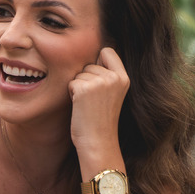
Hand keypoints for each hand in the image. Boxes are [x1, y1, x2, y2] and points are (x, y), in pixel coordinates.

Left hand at [68, 45, 129, 162]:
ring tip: (88, 104)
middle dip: (87, 79)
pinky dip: (71, 93)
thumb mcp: (113, 93)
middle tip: (93, 101)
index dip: (98, 62)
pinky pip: (71, 82)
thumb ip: (107, 74)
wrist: (98, 142)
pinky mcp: (84, 88)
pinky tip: (81, 107)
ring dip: (79, 87)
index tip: (99, 81)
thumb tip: (94, 54)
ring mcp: (100, 82)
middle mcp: (114, 77)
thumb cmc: (101, 119)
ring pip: (79, 73)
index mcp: (124, 78)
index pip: (107, 51)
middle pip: (90, 64)